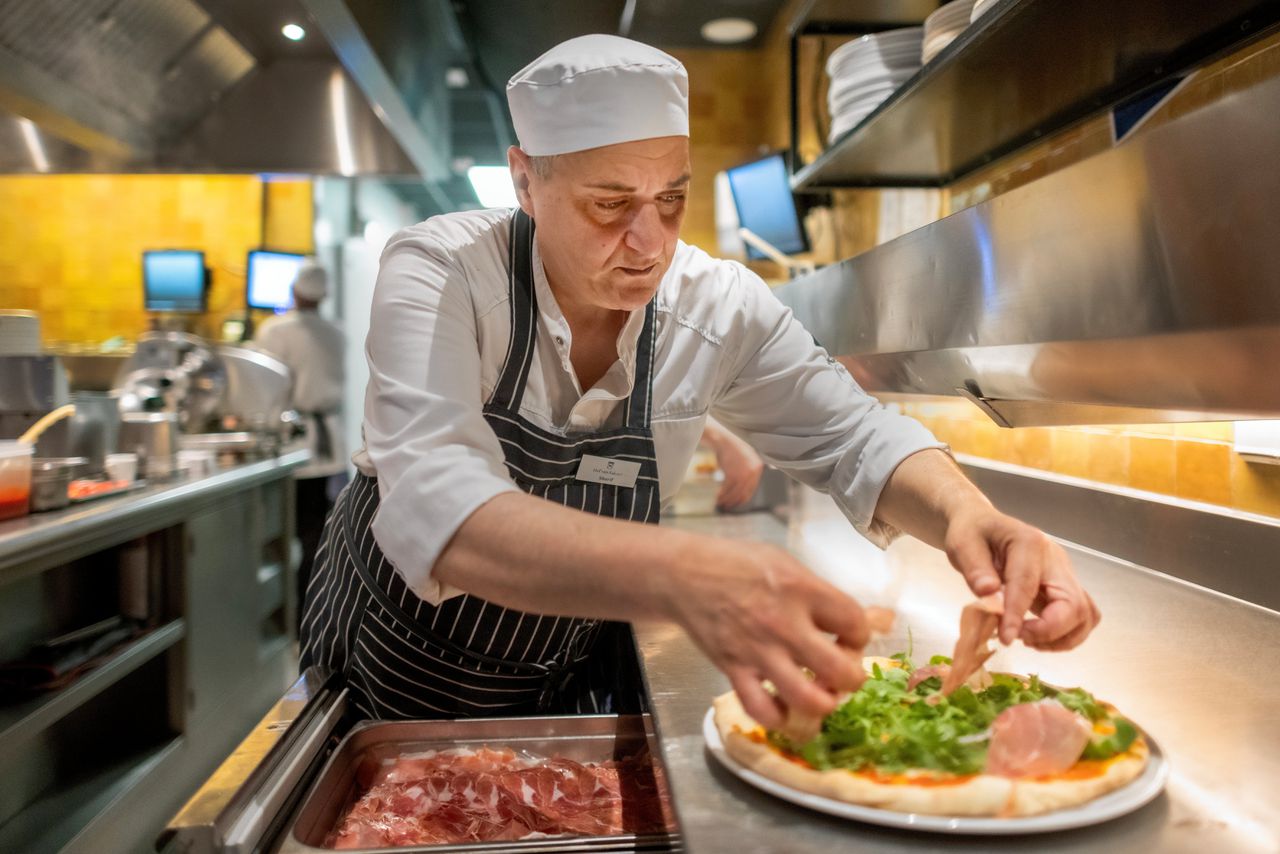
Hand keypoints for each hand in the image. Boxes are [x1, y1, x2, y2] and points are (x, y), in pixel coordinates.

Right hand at [666, 539, 869, 728]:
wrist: (685, 575)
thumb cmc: (739, 564)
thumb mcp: (788, 564)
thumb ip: (825, 594)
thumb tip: (875, 618)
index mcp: (802, 589)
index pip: (855, 624)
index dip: (859, 636)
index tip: (848, 637)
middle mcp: (784, 623)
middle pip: (840, 670)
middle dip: (851, 679)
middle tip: (841, 673)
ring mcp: (758, 651)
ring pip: (806, 699)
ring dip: (822, 704)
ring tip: (820, 695)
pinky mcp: (733, 669)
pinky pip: (761, 709)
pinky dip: (777, 717)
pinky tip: (783, 707)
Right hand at [701, 418, 763, 509]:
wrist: (722, 440)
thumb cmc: (731, 450)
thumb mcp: (745, 459)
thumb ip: (747, 472)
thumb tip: (742, 490)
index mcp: (758, 468)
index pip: (751, 489)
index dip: (742, 498)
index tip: (736, 503)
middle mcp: (753, 472)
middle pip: (743, 493)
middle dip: (734, 501)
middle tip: (727, 507)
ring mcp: (743, 474)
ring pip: (735, 492)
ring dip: (727, 500)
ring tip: (720, 503)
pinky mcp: (733, 474)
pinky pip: (727, 489)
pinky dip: (722, 494)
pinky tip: (717, 497)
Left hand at [944, 508, 1100, 649]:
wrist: (983, 525)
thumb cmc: (973, 532)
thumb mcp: (962, 544)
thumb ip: (975, 568)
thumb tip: (987, 593)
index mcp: (1029, 543)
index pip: (1028, 584)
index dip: (1017, 615)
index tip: (1005, 637)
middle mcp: (1055, 559)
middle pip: (1074, 604)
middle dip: (1049, 630)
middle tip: (1017, 637)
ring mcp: (1064, 574)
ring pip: (1085, 614)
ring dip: (1061, 637)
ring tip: (1027, 639)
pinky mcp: (1063, 588)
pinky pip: (1079, 617)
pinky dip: (1064, 634)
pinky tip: (1036, 637)